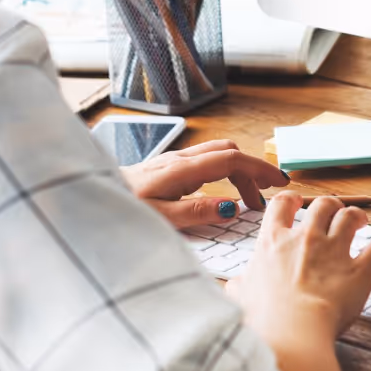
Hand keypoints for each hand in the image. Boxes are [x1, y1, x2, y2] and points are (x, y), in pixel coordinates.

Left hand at [119, 139, 287, 228]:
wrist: (91, 197)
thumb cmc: (121, 210)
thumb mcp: (160, 218)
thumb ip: (196, 212)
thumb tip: (232, 207)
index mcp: (182, 170)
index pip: (232, 159)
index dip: (259, 169)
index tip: (279, 184)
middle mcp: (179, 159)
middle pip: (229, 152)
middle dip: (253, 170)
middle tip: (265, 198)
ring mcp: (173, 160)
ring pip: (217, 154)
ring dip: (239, 170)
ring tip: (247, 200)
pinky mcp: (166, 166)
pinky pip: (205, 161)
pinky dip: (223, 172)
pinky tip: (221, 194)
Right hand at [227, 193, 370, 361]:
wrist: (290, 332)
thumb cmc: (263, 318)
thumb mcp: (240, 298)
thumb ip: (240, 286)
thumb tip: (235, 286)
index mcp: (273, 243)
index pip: (281, 205)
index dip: (291, 200)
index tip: (297, 202)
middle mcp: (305, 239)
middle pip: (322, 204)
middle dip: (329, 205)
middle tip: (333, 213)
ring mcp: (334, 252)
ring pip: (350, 217)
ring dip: (356, 215)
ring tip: (360, 221)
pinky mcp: (360, 271)